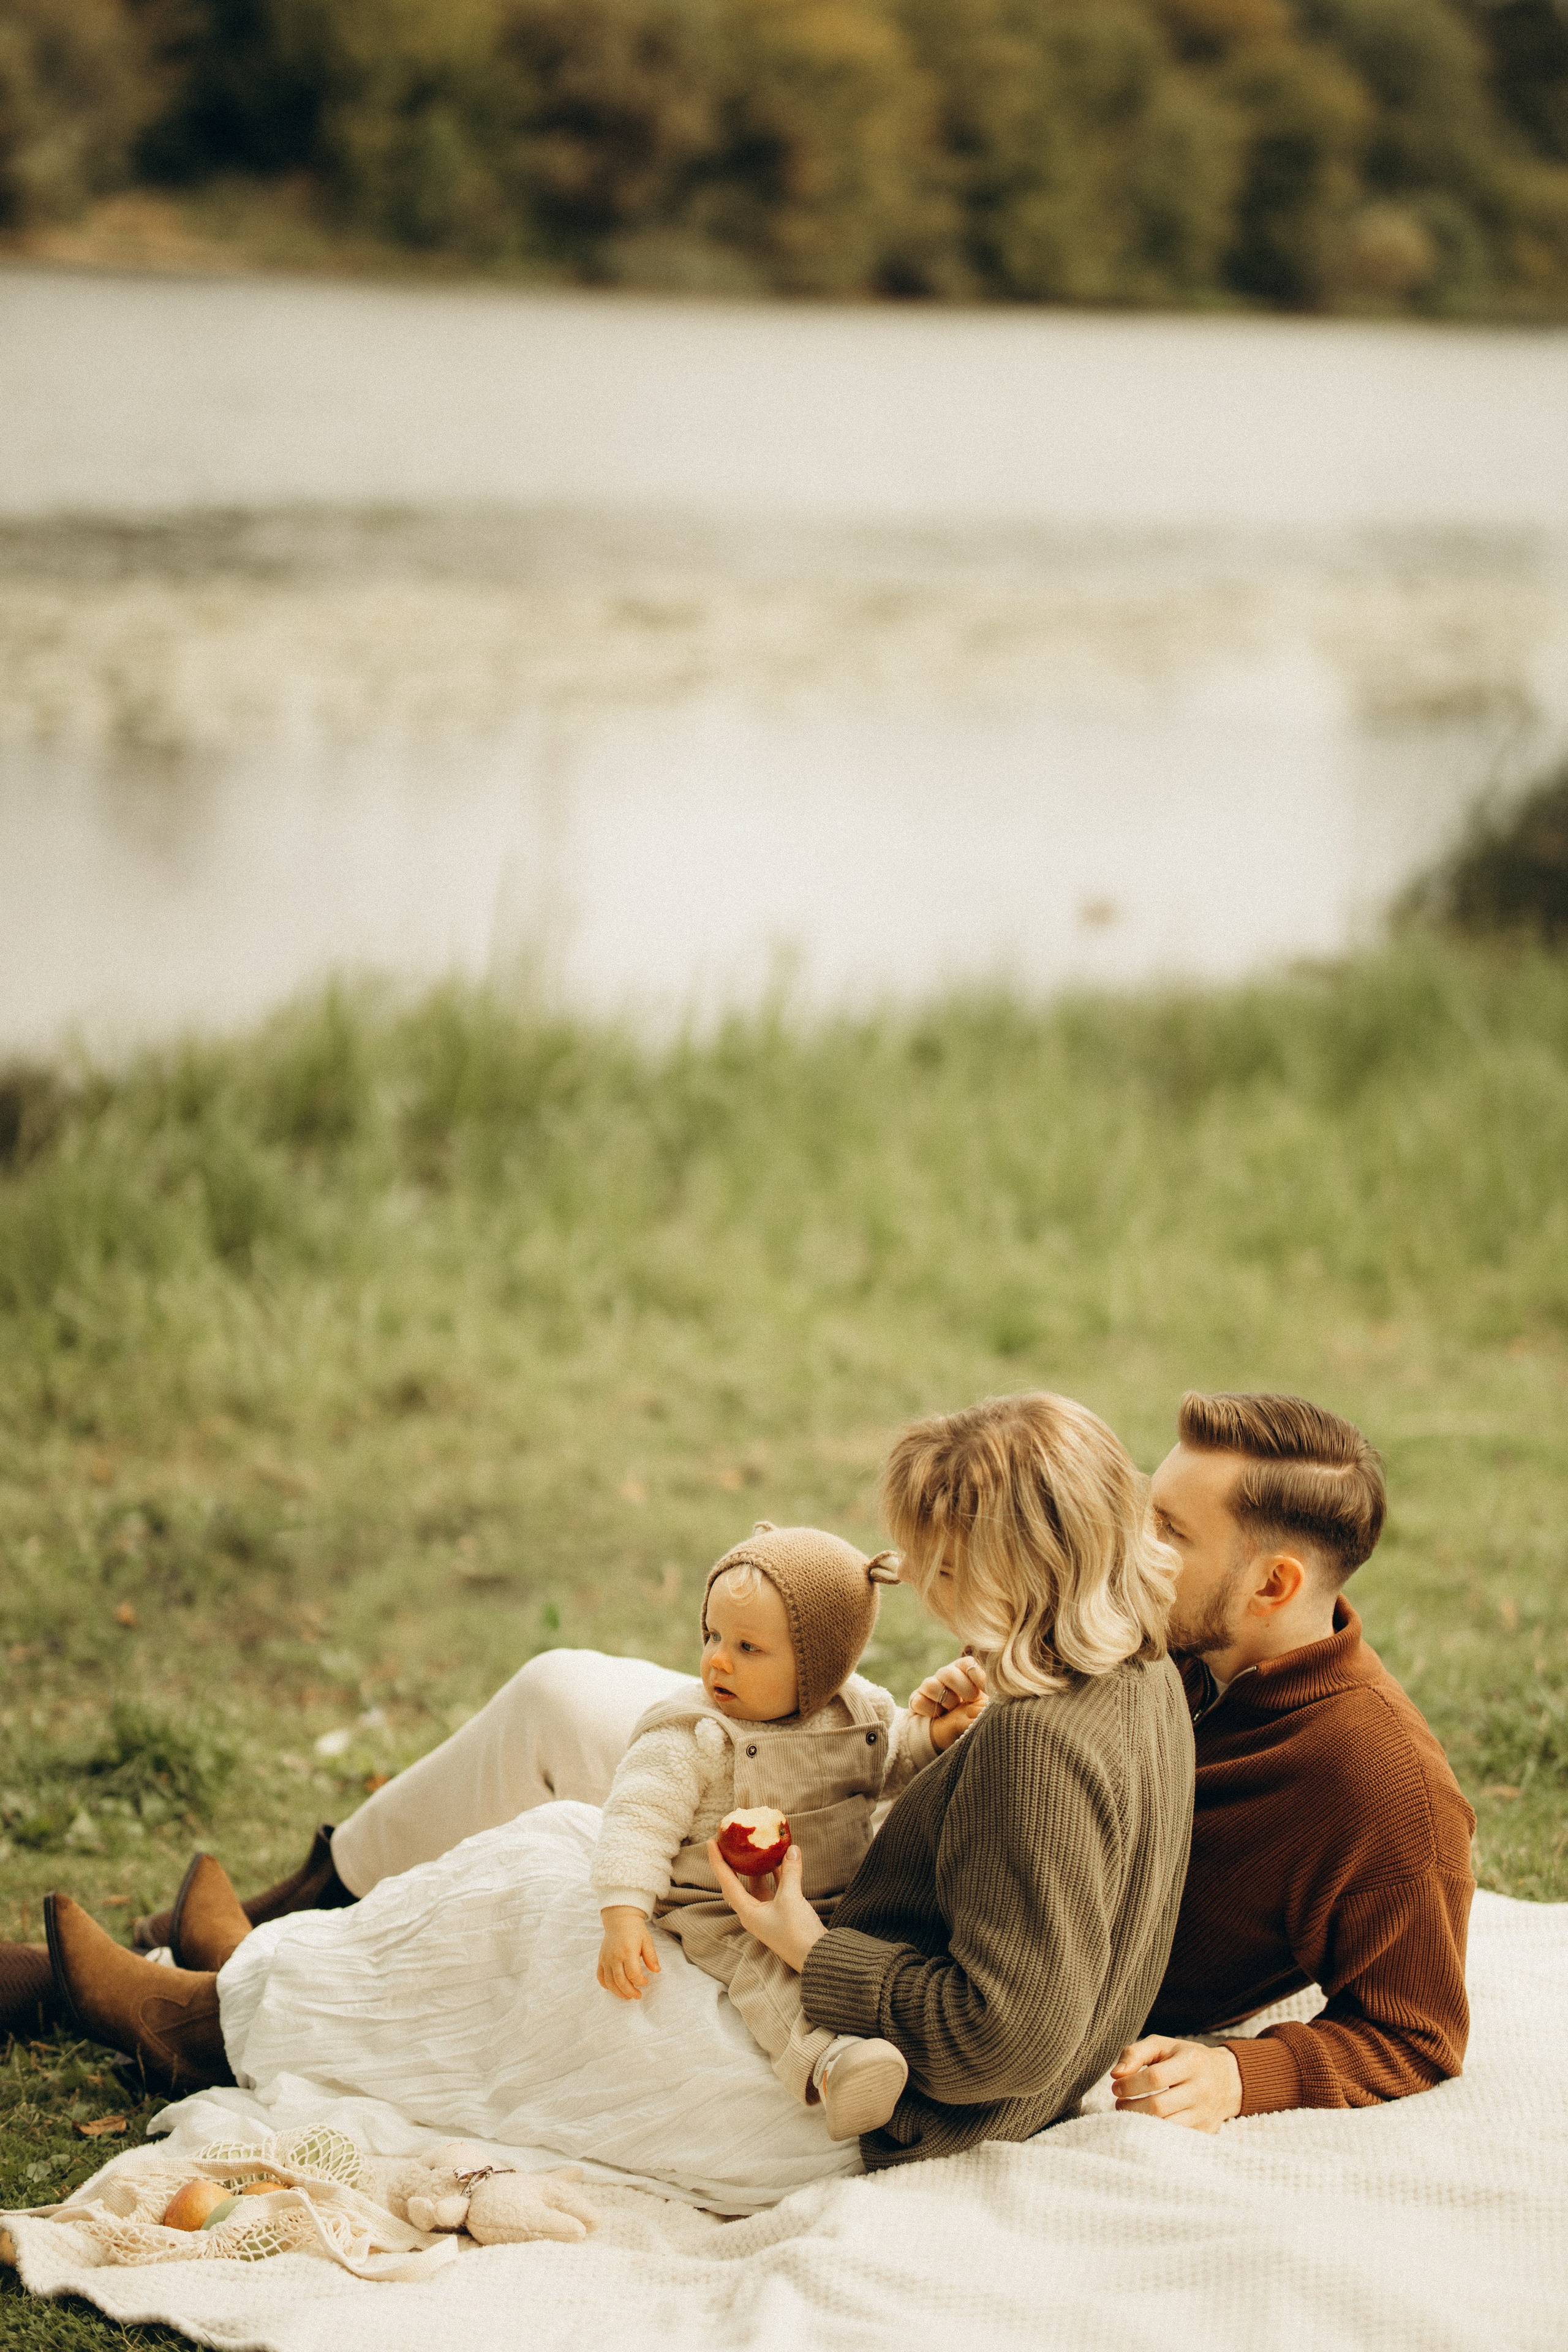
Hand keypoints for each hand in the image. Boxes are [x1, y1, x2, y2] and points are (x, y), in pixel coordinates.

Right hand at [596, 1906, 661, 2000]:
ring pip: (610, 1982)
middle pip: (620, 1981)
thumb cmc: (635, 1930)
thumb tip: (657, 1971)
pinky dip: (606, 1985)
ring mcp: (606, 1959)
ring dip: (618, 1992)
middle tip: (638, 1996)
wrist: (619, 1920)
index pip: (633, 1974)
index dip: (640, 1981)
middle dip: (630, 1992)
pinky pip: (600, 1977)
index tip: (646, 1981)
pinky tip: (614, 1988)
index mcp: (628, 1951)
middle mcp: (615, 1957)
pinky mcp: (601, 1959)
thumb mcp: (647, 1940)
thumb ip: (651, 1956)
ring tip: (627, 1996)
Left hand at [707, 1840, 825, 1974]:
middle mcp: (753, 1912)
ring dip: (759, 1866)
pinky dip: (778, 1874)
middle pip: (738, 1882)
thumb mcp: (791, 1898)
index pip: (727, 1882)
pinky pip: (775, 1888)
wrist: (817, 1956)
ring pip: (758, 1884)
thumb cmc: (797, 1932)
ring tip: (758, 1845)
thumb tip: (791, 1849)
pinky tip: (784, 1859)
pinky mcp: (781, 1913)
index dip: (718, 1861)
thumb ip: (790, 1872)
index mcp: (748, 1911)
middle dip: (734, 1862)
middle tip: (732, 1842)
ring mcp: (767, 1913)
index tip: (711, 1842)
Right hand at [910, 1656, 986, 1750]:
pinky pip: (918, 1701)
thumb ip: (985, 1706)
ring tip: (952, 1710)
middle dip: (962, 1689)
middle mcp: (946, 1675)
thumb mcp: (982, 1711)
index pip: (968, 1664)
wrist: (949, 1735)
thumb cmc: (971, 1718)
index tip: (986, 1690)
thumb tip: (987, 1706)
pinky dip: (930, 1711)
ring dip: (945, 1701)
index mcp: (965, 1672)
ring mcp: (930, 1686)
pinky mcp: (917, 1700)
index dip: (978, 1676)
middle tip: (970, 1700)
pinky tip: (938, 1715)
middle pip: (949, 1673)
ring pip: (931, 1685)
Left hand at [1110, 2036, 1241, 2130]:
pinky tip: (1145, 2124)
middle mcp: (1201, 2089)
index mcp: (1191, 2062)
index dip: (1130, 2084)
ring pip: (1165, 2126)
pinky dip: (1156, 2134)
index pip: (1154, 2078)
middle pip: (1158, 2106)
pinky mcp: (1205, 2131)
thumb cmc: (1186, 2058)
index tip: (1116, 2087)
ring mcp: (1204, 2114)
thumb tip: (1116, 2075)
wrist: (1227, 2079)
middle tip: (1118, 2103)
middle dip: (1131, 2107)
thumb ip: (1136, 2053)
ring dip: (1140, 2123)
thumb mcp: (1163, 2045)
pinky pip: (1175, 2138)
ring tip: (1129, 2114)